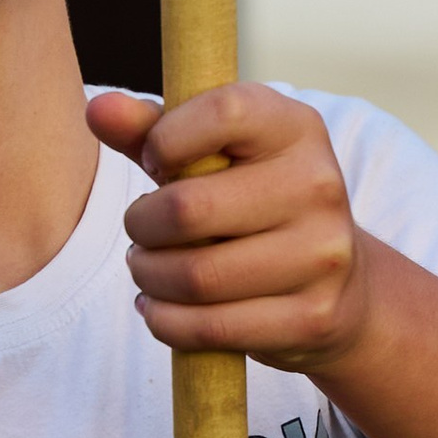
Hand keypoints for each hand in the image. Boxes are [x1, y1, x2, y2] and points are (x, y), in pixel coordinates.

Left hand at [87, 84, 371, 377]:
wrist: (337, 282)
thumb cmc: (253, 203)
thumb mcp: (211, 156)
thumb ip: (152, 129)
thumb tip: (100, 109)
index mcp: (295, 127)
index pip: (223, 111)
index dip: (166, 138)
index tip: (156, 161)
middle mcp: (318, 185)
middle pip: (190, 208)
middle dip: (141, 225)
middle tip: (139, 231)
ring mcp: (321, 256)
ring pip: (196, 276)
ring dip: (149, 276)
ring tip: (147, 269)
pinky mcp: (312, 317)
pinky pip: (212, 328)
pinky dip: (167, 321)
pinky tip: (159, 308)